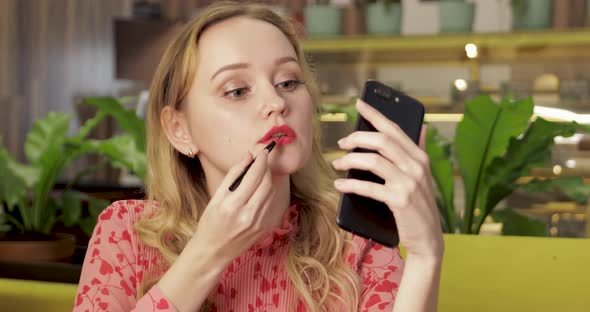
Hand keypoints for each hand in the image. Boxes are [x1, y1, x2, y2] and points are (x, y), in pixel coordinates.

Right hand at [188, 149, 280, 265]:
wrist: (213, 252)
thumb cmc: (210, 223)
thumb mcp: (215, 198)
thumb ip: (233, 176)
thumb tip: (248, 157)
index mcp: (232, 205)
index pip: (254, 176)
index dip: (261, 160)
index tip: (262, 150)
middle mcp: (248, 215)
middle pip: (266, 183)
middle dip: (266, 167)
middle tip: (263, 158)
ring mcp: (259, 223)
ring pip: (271, 193)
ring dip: (269, 178)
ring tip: (261, 171)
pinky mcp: (265, 228)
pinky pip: (271, 204)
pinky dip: (269, 192)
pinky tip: (261, 188)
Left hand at [332, 99, 443, 259]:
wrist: (428, 240)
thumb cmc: (417, 207)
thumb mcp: (421, 178)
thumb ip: (417, 153)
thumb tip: (421, 128)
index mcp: (420, 157)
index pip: (395, 129)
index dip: (375, 115)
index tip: (359, 103)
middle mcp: (417, 166)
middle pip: (382, 141)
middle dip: (357, 138)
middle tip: (342, 144)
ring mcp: (409, 183)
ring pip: (373, 160)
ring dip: (350, 161)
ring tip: (337, 164)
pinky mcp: (400, 200)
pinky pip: (369, 187)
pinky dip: (351, 185)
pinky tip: (340, 186)